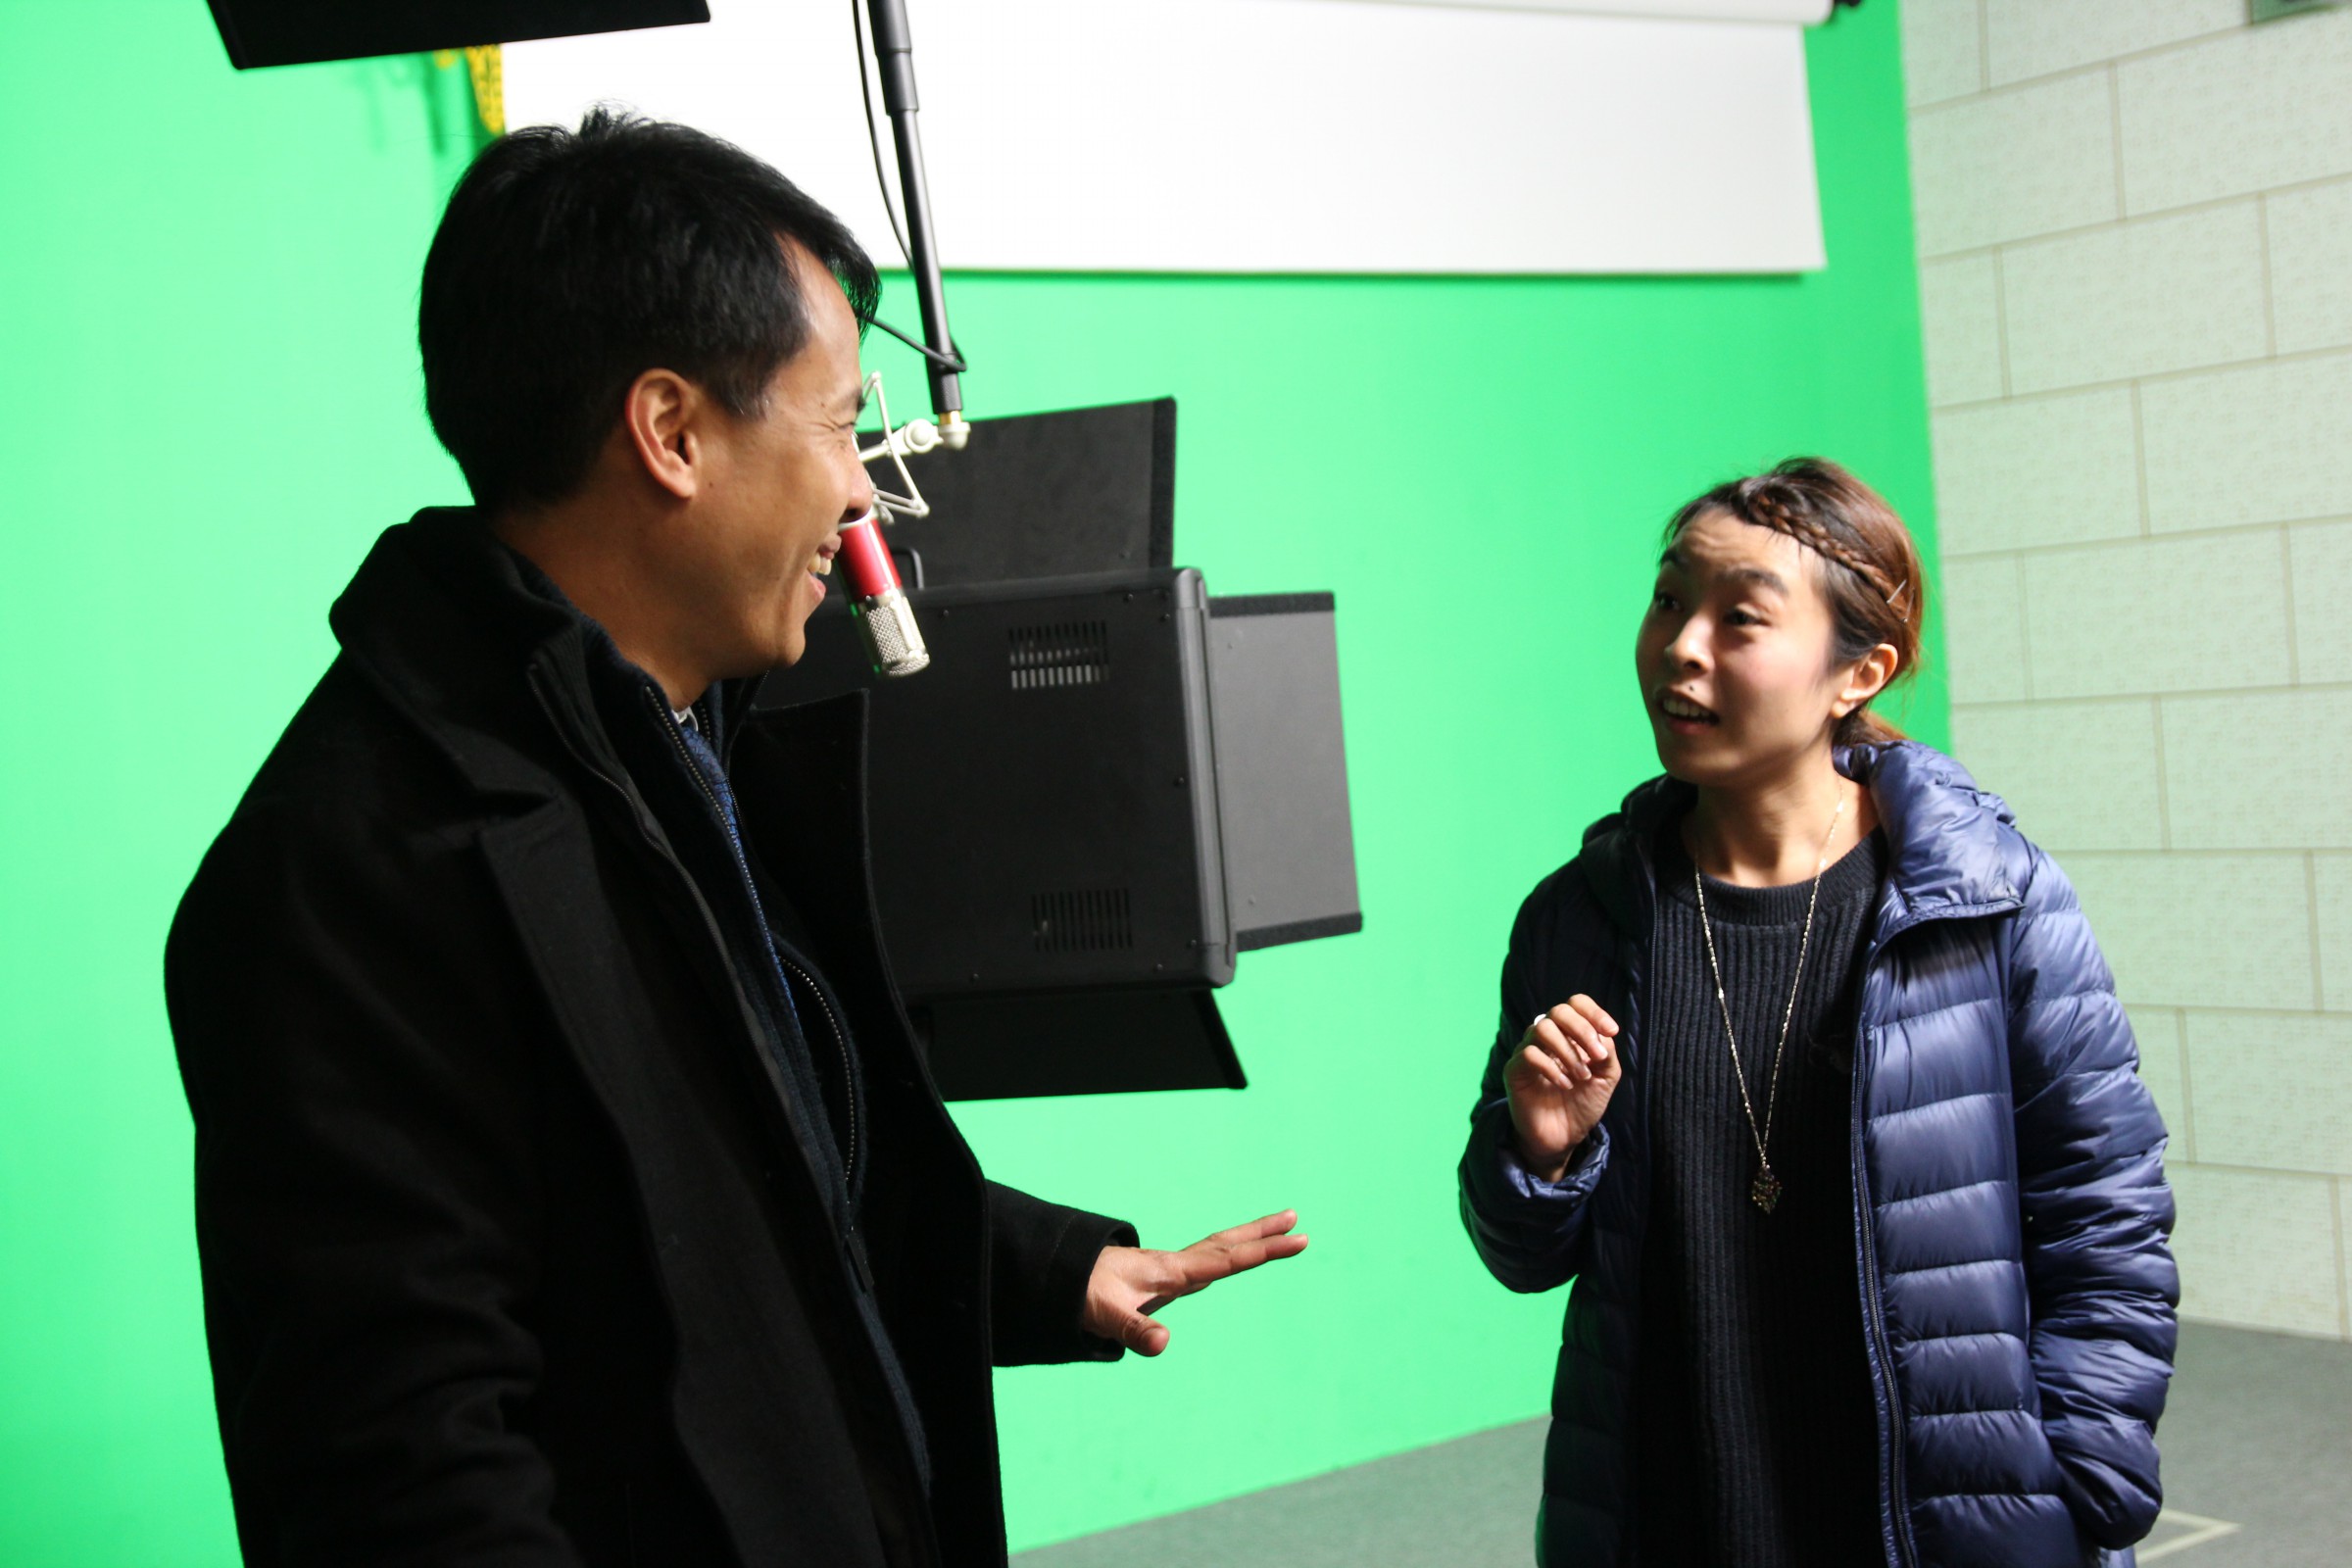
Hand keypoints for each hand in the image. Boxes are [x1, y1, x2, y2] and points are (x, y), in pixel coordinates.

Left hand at [1081, 1210, 1308, 1356]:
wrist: (1056, 1278)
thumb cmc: (1080, 1297)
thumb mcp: (1106, 1318)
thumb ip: (1134, 1331)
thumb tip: (1164, 1344)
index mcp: (1170, 1271)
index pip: (1227, 1259)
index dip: (1263, 1251)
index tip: (1297, 1239)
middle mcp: (1174, 1264)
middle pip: (1227, 1244)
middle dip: (1262, 1234)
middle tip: (1297, 1220)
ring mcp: (1168, 1268)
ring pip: (1217, 1248)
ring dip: (1248, 1238)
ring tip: (1278, 1228)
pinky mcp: (1160, 1277)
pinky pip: (1205, 1259)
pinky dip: (1227, 1252)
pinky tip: (1230, 1257)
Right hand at [1504, 997, 1621, 1180]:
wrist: (1564, 1138)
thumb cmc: (1583, 1104)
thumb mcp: (1606, 1077)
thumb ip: (1607, 1051)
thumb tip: (1603, 1033)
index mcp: (1569, 1034)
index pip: (1575, 1004)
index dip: (1594, 1012)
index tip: (1611, 1031)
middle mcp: (1547, 1038)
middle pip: (1558, 1011)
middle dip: (1582, 1029)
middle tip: (1597, 1056)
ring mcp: (1528, 1051)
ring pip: (1542, 1028)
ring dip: (1568, 1051)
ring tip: (1582, 1076)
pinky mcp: (1515, 1070)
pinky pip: (1529, 1054)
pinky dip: (1551, 1067)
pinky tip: (1564, 1085)